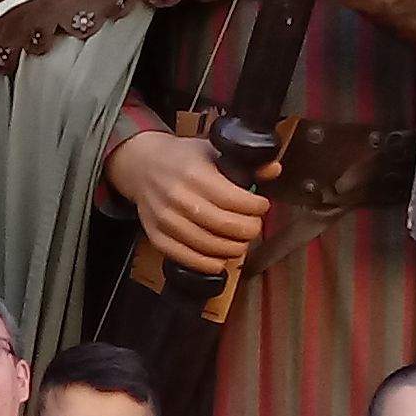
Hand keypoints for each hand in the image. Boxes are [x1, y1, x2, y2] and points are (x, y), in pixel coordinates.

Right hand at [102, 126, 270, 277]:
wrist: (141, 166)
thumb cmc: (182, 158)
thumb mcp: (213, 151)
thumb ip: (246, 164)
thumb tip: (274, 170)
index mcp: (195, 174)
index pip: (236, 200)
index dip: (256, 208)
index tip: (261, 206)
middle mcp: (178, 198)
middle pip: (226, 226)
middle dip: (249, 230)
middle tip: (254, 225)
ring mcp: (165, 220)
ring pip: (209, 246)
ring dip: (232, 249)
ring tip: (239, 241)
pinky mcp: (156, 236)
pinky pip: (185, 258)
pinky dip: (207, 264)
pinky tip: (220, 260)